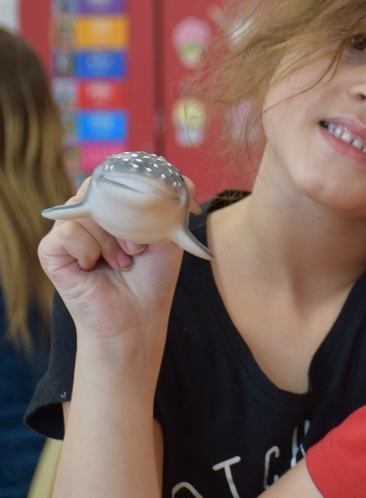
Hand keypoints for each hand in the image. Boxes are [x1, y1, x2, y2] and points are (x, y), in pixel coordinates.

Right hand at [38, 179, 185, 344]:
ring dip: (111, 240)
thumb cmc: (153, 279)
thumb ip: (174, 206)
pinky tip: (94, 267)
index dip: (130, 190)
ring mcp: (67, 233)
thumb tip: (183, 178)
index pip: (112, 179)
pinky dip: (89, 250)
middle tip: (138, 249)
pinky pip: (68, 232)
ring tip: (122, 263)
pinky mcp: (50, 252)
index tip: (149, 212)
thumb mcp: (170, 236)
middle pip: (98, 190)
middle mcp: (88, 218)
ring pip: (85, 211)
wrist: (139, 319)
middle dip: (126, 220)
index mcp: (112, 211)